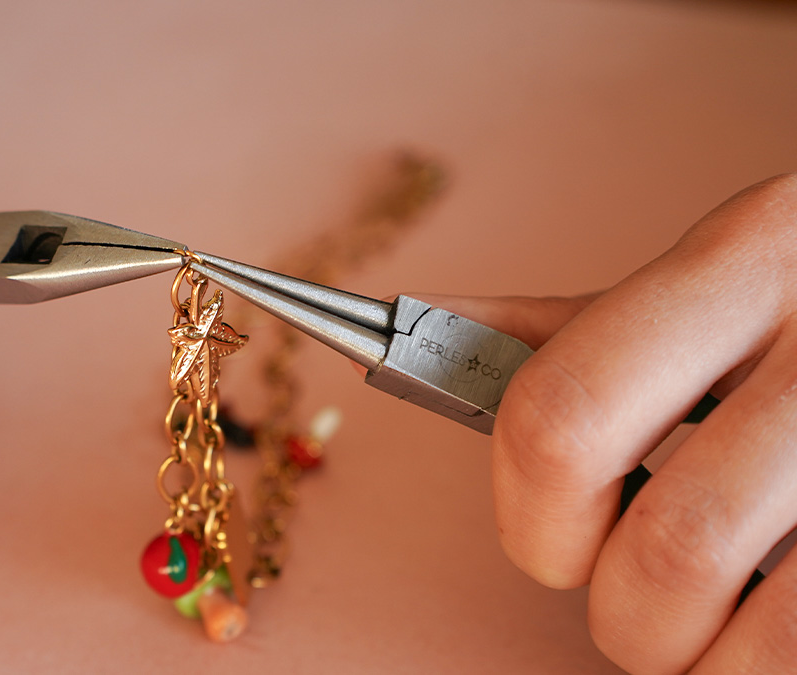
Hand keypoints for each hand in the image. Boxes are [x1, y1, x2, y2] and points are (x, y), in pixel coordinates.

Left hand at [428, 173, 796, 673]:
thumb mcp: (713, 283)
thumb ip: (582, 328)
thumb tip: (417, 336)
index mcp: (739, 260)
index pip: (560, 415)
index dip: (530, 519)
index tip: (548, 547)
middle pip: (661, 549)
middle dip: (624, 617)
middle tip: (640, 605)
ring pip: (746, 621)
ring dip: (697, 659)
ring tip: (711, 627)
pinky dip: (760, 670)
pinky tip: (769, 636)